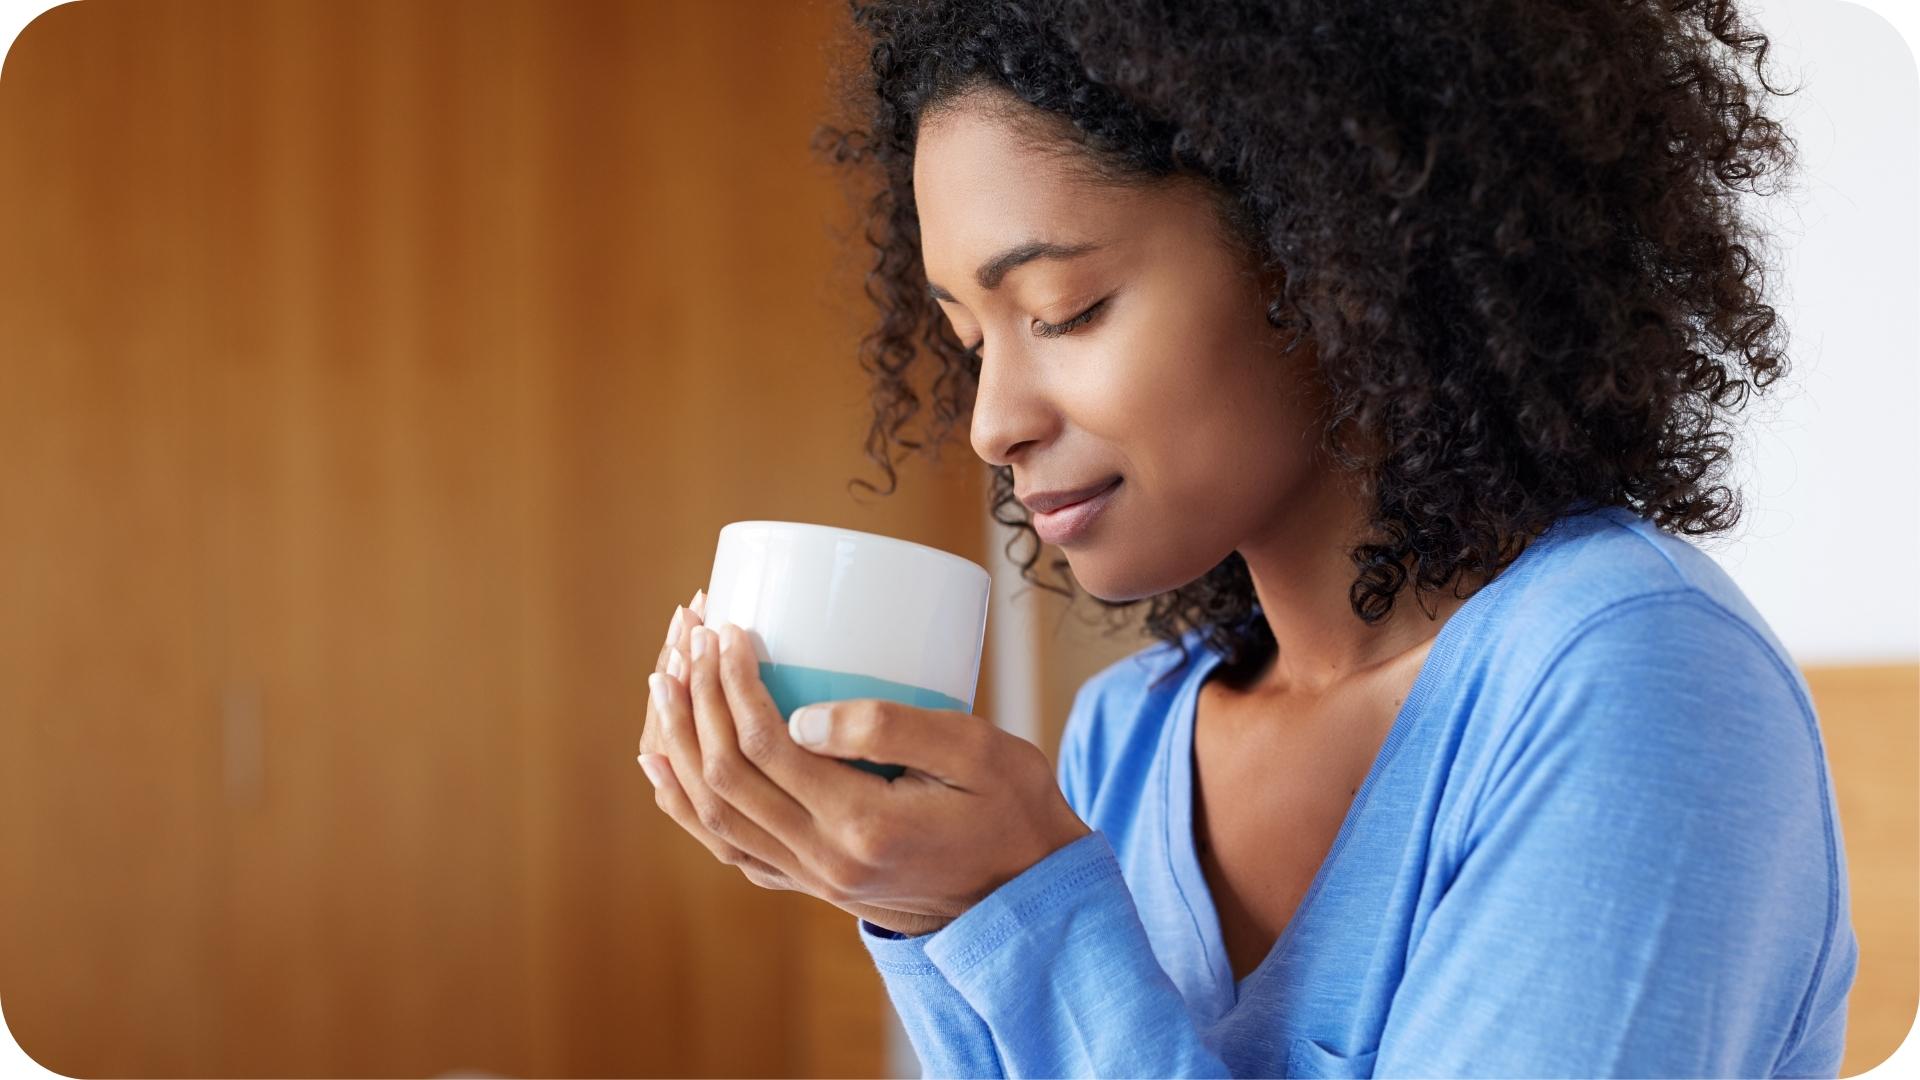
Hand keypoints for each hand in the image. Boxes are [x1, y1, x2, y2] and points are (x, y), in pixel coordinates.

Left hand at [640, 617, 1091, 931]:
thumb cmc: (1014, 809)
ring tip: (662, 682)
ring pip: (713, 818)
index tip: (730, 629)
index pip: (767, 748)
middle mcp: (824, 862)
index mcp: (863, 826)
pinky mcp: (812, 882)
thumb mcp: (977, 752)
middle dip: (696, 700)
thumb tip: (802, 715)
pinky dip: (686, 804)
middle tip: (688, 636)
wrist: (1029, 898)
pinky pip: (728, 846)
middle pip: (725, 780)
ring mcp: (813, 879)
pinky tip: (665, 766)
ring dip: (679, 746)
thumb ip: (892, 729)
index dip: (734, 684)